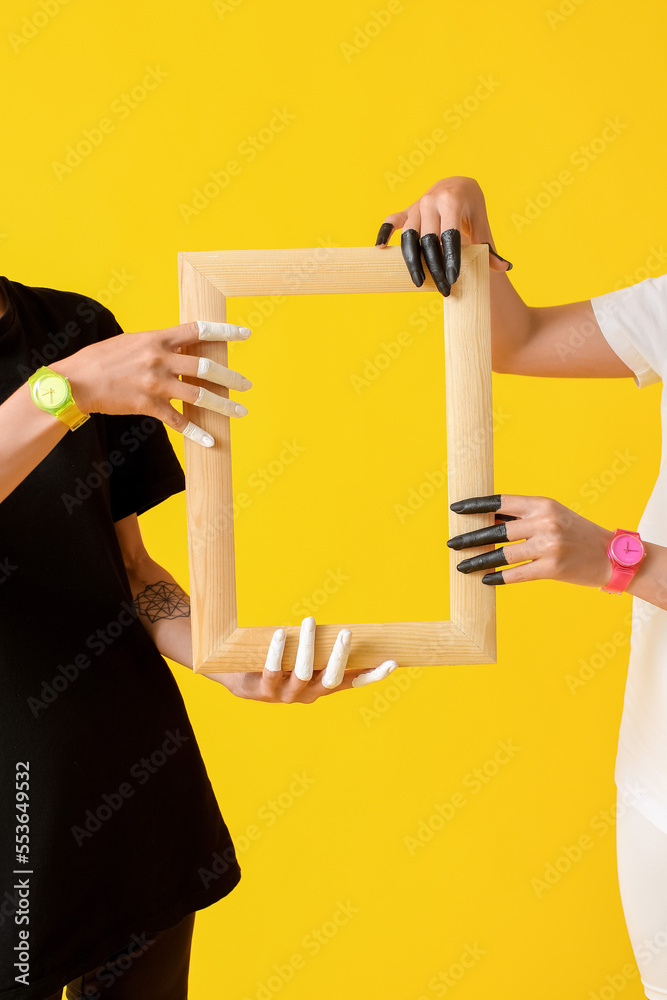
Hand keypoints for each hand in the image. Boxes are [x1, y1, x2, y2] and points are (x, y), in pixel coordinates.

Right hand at [52, 320, 252, 447]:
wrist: (75, 381)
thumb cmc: (102, 360)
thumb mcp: (132, 342)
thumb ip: (159, 345)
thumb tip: (181, 348)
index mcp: (157, 338)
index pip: (198, 330)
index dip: (224, 331)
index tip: (245, 333)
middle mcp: (159, 358)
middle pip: (206, 366)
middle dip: (230, 377)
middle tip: (247, 385)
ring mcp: (155, 383)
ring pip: (199, 394)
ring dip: (223, 404)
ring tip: (240, 411)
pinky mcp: (147, 405)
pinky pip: (178, 420)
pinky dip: (195, 432)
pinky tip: (210, 440)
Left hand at [208, 617, 398, 703]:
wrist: (238, 678)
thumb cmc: (279, 662)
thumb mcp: (304, 657)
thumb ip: (322, 648)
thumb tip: (344, 625)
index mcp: (322, 687)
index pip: (353, 683)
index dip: (372, 676)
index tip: (391, 662)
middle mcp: (309, 694)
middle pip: (330, 679)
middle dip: (339, 656)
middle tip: (346, 632)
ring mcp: (286, 695)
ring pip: (302, 673)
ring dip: (307, 646)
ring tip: (310, 621)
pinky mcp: (263, 689)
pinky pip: (272, 671)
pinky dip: (277, 651)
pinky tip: (281, 633)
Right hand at [374, 176, 511, 296]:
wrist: (456, 185)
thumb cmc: (471, 206)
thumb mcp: (482, 221)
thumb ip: (489, 246)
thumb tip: (505, 268)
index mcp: (451, 200)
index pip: (449, 234)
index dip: (450, 258)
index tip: (452, 279)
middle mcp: (430, 201)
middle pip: (428, 240)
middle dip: (435, 266)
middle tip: (443, 288)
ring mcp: (415, 206)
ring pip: (409, 237)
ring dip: (412, 261)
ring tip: (419, 282)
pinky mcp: (405, 211)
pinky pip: (390, 222)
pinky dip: (383, 234)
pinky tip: (380, 249)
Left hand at [447, 493, 613, 587]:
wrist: (611, 556)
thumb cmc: (576, 533)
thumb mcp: (552, 515)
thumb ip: (523, 517)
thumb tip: (487, 520)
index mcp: (542, 504)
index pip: (500, 502)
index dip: (475, 506)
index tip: (456, 510)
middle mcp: (544, 523)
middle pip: (496, 530)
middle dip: (470, 538)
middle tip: (452, 543)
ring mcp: (548, 546)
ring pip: (502, 555)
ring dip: (478, 561)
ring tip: (462, 565)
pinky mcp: (552, 569)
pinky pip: (516, 574)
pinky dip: (497, 577)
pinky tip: (485, 579)